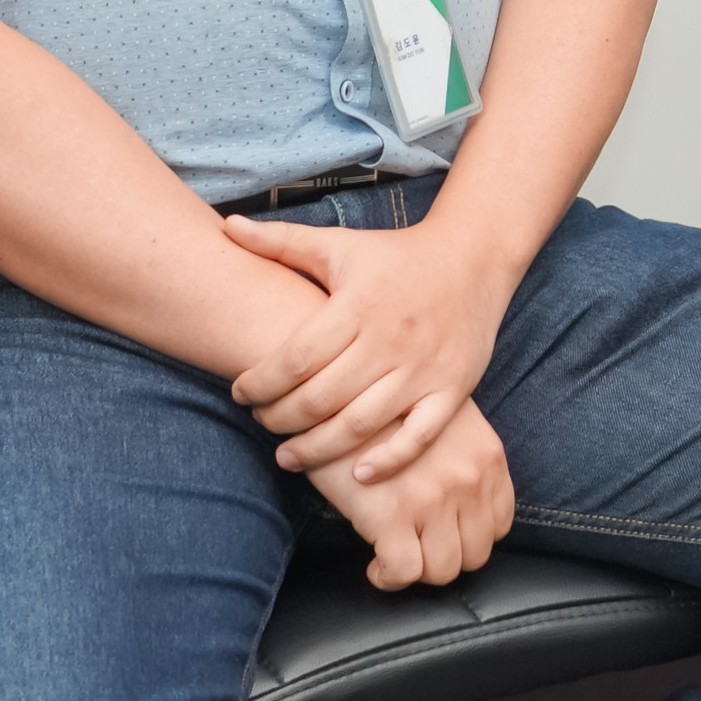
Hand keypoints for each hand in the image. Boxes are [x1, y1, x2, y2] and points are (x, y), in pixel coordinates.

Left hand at [222, 212, 518, 482]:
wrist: (474, 259)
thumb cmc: (396, 256)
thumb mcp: (339, 245)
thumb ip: (280, 241)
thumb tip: (226, 227)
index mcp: (358, 305)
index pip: (294, 359)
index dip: (258, 383)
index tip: (239, 392)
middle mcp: (390, 339)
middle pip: (320, 398)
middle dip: (279, 418)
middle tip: (262, 421)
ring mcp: (424, 368)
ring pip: (361, 425)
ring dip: (317, 448)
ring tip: (287, 456)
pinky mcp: (452, 389)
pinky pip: (418, 436)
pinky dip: (389, 461)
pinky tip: (357, 474)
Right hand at [316, 397, 516, 590]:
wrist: (337, 389)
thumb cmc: (384, 403)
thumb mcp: (441, 418)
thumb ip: (461, 454)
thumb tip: (459, 494)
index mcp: (487, 456)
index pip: (499, 524)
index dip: (469, 536)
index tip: (444, 535)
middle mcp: (468, 480)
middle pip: (475, 553)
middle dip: (445, 557)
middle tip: (417, 548)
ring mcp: (432, 500)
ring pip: (443, 570)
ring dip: (418, 570)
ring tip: (396, 556)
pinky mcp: (390, 516)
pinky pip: (403, 571)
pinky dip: (388, 577)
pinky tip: (375, 566)